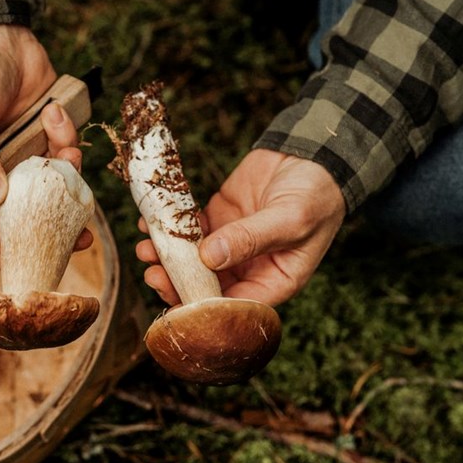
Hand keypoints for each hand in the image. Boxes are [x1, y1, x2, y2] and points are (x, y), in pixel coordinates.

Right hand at [0, 25, 87, 264]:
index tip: (27, 259)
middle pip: (20, 221)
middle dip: (50, 229)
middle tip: (80, 239)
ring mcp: (21, 162)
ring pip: (50, 192)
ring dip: (65, 179)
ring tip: (67, 156)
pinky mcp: (45, 143)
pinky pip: (64, 158)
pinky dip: (67, 141)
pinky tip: (56, 115)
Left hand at [137, 148, 344, 305]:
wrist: (312, 154)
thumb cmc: (316, 194)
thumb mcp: (291, 219)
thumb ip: (251, 239)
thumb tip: (210, 258)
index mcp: (274, 282)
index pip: (235, 307)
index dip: (204, 308)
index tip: (177, 301)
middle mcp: (248, 269)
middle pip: (205, 288)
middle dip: (176, 283)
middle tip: (153, 274)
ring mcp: (229, 245)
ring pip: (191, 261)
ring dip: (166, 258)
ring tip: (146, 248)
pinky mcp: (216, 220)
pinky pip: (188, 231)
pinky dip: (169, 229)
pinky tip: (151, 222)